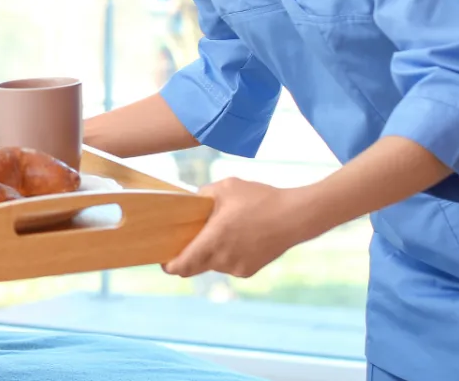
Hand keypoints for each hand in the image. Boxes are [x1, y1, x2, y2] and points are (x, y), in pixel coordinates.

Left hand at [162, 177, 319, 278]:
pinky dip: (226, 254)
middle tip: (185, 240)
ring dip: (209, 252)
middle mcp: (222, 260)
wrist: (295, 216)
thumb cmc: (259, 198)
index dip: (168, 264)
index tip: (162, 257)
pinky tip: (238, 236)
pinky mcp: (249, 271)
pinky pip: (228, 264)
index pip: (181, 266)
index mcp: (213, 241)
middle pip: (193, 267)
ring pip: (212, 265)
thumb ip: (201, 196)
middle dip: (187, 256)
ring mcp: (236, 268)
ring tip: (221, 230)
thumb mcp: (225, 187)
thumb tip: (189, 203)